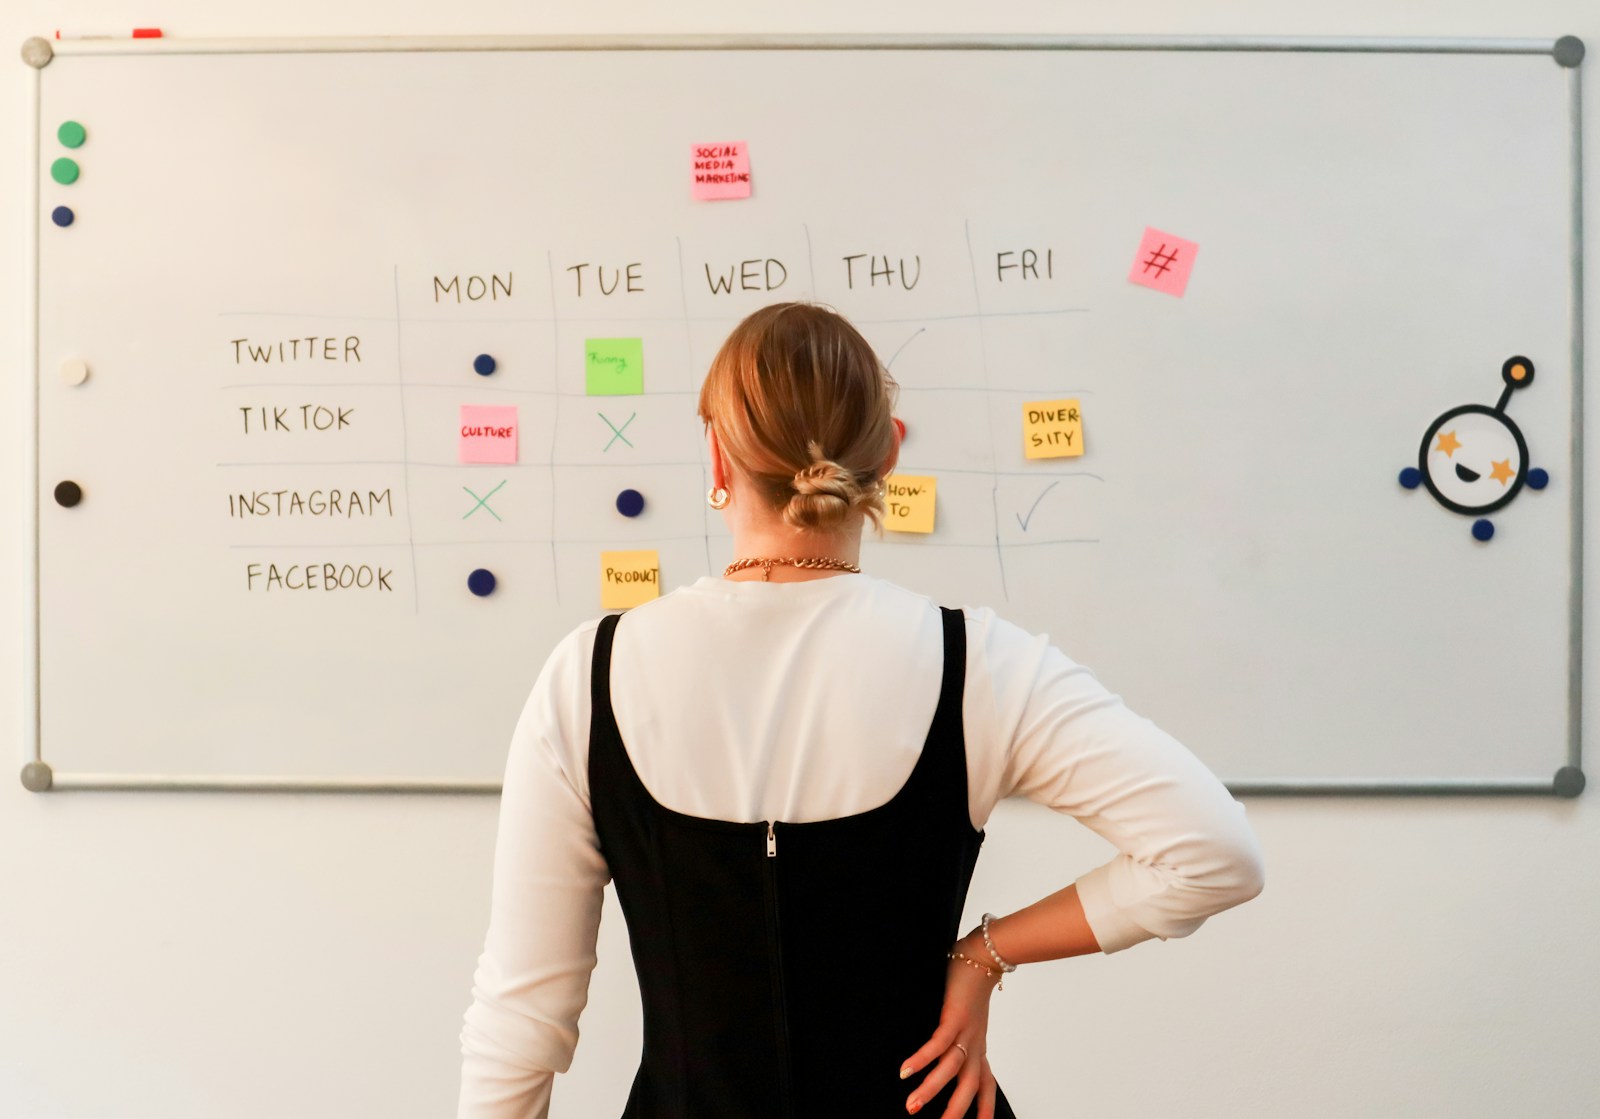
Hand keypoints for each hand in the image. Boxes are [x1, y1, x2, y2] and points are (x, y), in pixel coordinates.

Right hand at [898, 935, 999, 1116]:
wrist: (983, 956)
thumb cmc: (971, 985)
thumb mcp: (967, 1018)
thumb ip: (956, 1035)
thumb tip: (941, 1048)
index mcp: (979, 1047)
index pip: (986, 1086)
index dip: (985, 1109)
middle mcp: (975, 1044)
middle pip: (969, 1087)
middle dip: (955, 1112)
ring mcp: (965, 1031)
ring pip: (950, 1069)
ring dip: (930, 1089)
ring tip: (911, 1107)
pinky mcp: (953, 1017)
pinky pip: (937, 1044)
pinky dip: (921, 1059)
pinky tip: (905, 1071)